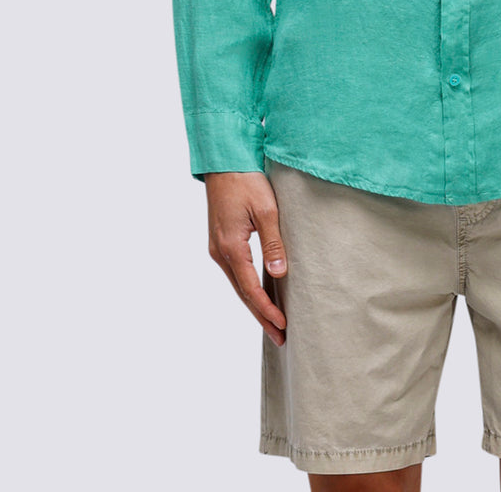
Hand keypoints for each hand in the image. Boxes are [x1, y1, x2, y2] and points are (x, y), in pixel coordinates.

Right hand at [204, 171, 288, 346]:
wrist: (224, 161)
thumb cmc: (246, 181)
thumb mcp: (265, 209)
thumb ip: (273, 241)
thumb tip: (278, 273)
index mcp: (230, 247)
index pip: (250, 289)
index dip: (266, 309)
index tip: (282, 326)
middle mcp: (219, 252)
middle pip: (242, 293)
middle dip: (261, 316)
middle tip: (280, 338)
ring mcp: (217, 248)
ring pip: (238, 284)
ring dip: (255, 304)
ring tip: (273, 323)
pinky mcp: (221, 241)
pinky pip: (235, 272)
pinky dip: (248, 288)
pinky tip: (260, 294)